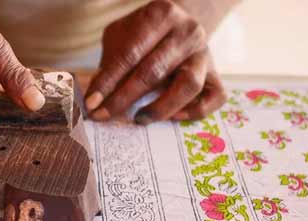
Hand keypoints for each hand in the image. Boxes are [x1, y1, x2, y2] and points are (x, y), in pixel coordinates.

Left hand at [85, 0, 225, 123]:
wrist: (180, 25)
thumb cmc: (144, 34)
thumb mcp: (122, 36)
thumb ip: (111, 61)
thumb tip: (96, 96)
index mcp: (161, 15)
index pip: (130, 53)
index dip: (108, 81)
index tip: (91, 103)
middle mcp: (187, 32)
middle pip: (154, 70)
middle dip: (124, 98)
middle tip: (104, 115)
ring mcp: (205, 54)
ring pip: (189, 85)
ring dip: (161, 107)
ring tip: (139, 118)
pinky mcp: (217, 74)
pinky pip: (215, 97)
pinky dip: (194, 111)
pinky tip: (173, 117)